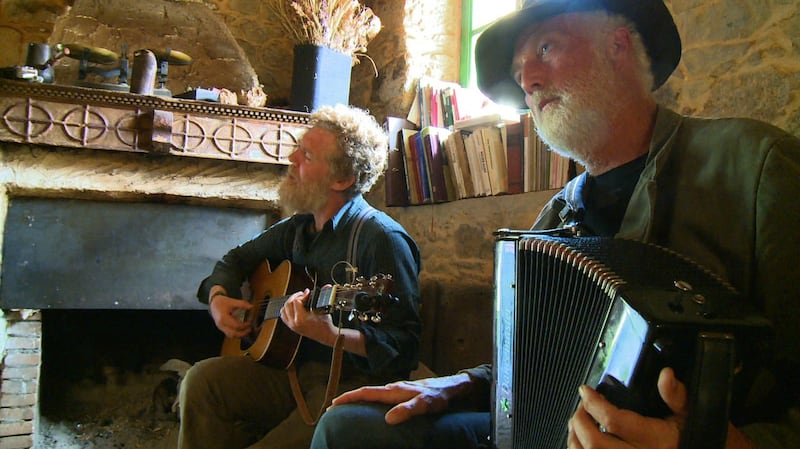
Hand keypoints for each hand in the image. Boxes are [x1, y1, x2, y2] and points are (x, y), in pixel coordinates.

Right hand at [208, 294, 252, 338]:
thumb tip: (251, 307)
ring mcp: (220, 327)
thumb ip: (242, 304)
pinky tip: (241, 330)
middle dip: (242, 333)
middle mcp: (221, 324)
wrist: (214, 303)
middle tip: (249, 329)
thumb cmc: (222, 302)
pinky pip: (229, 334)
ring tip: (246, 331)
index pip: (236, 325)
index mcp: (223, 318)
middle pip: (233, 334)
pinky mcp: (221, 328)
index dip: (244, 325)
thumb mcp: (232, 301)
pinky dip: (236, 333)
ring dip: (239, 335)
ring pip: (230, 336)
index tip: (250, 323)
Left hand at [280, 289, 336, 341]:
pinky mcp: (292, 327)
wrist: (326, 335)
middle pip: (288, 304)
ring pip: (284, 309)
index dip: (302, 295)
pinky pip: (284, 316)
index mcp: (301, 319)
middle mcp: (294, 323)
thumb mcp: (323, 309)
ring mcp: (292, 325)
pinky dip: (287, 310)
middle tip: (303, 295)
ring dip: (290, 303)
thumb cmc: (325, 325)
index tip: (308, 293)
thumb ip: (322, 297)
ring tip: (298, 300)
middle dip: (295, 297)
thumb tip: (327, 287)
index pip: (296, 301)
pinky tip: (294, 307)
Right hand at [329, 373, 473, 424]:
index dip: (349, 397)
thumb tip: (388, 419)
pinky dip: (371, 400)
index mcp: (394, 390)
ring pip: (373, 393)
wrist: (451, 387)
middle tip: (333, 408)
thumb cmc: (439, 396)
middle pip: (366, 392)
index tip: (333, 403)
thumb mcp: (424, 405)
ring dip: (359, 399)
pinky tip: (373, 408)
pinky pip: (382, 396)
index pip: (366, 392)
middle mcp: (393, 388)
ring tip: (348, 408)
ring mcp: (398, 389)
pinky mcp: (403, 393)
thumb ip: (407, 410)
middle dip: (349, 398)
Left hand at [567, 367, 685, 448]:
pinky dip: (578, 448)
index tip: (586, 391)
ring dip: (575, 436)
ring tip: (578, 422)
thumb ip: (675, 396)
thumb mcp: (684, 416)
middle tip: (581, 406)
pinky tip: (580, 440)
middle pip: (594, 441)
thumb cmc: (680, 440)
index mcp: (653, 440)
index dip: (593, 402)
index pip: (614, 421)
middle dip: (580, 420)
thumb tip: (666, 375)